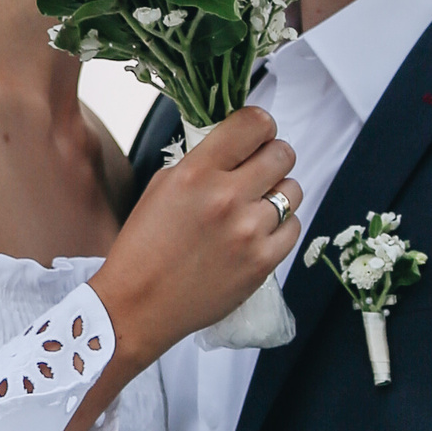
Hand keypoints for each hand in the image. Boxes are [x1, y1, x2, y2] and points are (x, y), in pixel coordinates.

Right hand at [91, 106, 298, 369]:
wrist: (138, 306)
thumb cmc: (143, 246)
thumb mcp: (162, 187)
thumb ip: (202, 162)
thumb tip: (237, 145)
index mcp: (196, 172)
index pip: (254, 124)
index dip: (261, 125)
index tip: (257, 134)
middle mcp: (226, 197)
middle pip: (282, 153)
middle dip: (273, 156)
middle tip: (259, 169)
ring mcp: (249, 232)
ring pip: (293, 190)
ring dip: (278, 193)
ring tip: (256, 206)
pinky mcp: (262, 263)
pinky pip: (293, 228)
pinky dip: (280, 227)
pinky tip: (258, 233)